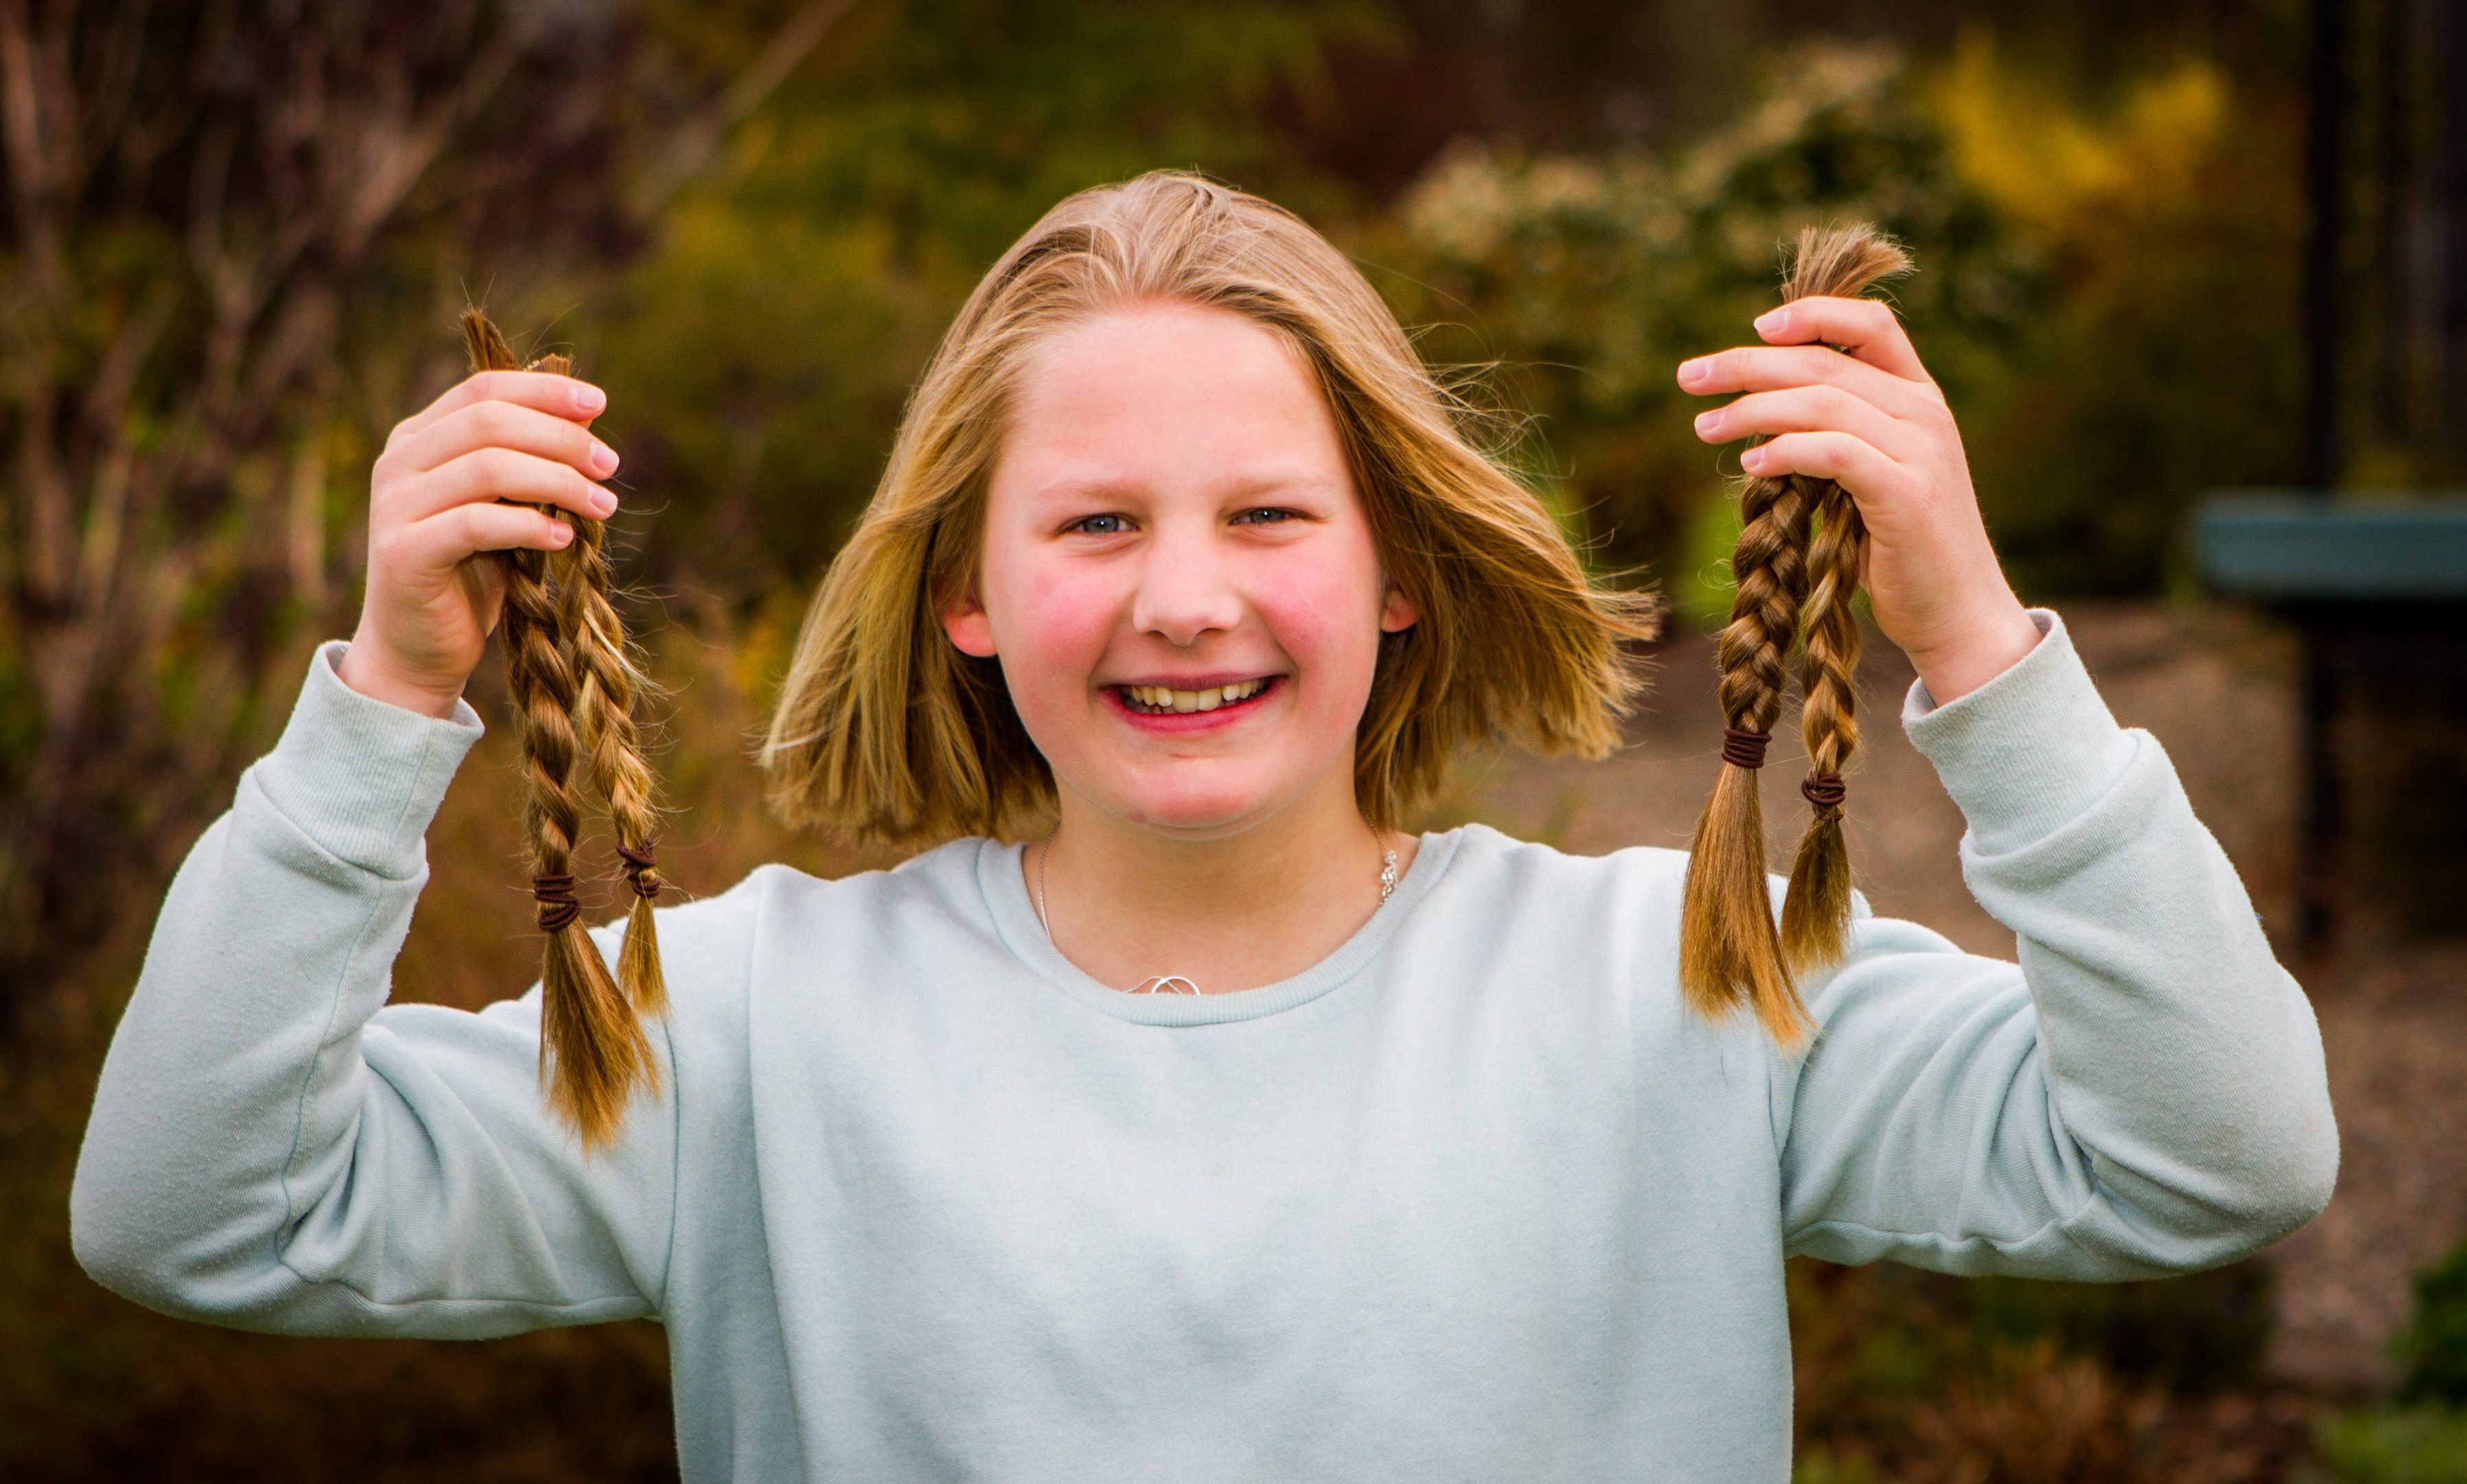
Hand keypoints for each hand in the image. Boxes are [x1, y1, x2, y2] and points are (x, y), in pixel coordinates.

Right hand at [337, 370, 620, 716]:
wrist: (417, 648)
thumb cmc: (470, 573)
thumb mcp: (508, 506)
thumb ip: (532, 460)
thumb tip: (587, 415)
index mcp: (419, 438)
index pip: (483, 390)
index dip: (543, 391)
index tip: (600, 404)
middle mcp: (399, 462)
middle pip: (489, 422)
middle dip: (561, 438)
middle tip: (609, 466)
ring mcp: (395, 505)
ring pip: (488, 467)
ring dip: (558, 481)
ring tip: (602, 504)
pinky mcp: (404, 552)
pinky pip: (476, 523)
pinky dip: (530, 525)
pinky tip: (565, 537)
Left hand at [1677, 298, 2040, 702]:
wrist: (1958, 612)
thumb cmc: (1902, 548)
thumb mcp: (1872, 476)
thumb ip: (1836, 435)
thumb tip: (1761, 413)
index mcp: (1919, 396)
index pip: (1870, 324)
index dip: (1813, 315)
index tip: (1756, 328)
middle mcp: (1925, 412)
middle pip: (1824, 362)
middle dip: (1747, 364)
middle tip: (1689, 377)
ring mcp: (1920, 450)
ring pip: (1822, 402)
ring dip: (1752, 409)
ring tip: (1704, 427)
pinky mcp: (1906, 493)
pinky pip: (1834, 452)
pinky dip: (1787, 450)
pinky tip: (1751, 462)